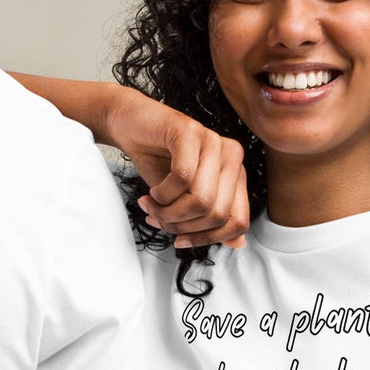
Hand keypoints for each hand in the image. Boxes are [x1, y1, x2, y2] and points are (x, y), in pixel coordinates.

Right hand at [101, 88, 248, 248]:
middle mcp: (231, 156)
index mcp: (236, 174)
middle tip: (158, 219)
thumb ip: (211, 219)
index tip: (179, 239)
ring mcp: (213, 141)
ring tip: (152, 206)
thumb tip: (239, 244)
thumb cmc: (158, 162)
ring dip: (169, 212)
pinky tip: (153, 191)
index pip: (238, 221)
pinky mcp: (190, 132)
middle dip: (182, 225)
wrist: (131, 126)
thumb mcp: (185, 198)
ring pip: (201, 200)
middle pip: (217, 215)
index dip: (208, 238)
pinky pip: (182, 178)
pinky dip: (162, 193)